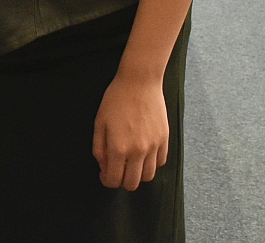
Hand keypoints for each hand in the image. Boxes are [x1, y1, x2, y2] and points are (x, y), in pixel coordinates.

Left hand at [92, 72, 169, 190]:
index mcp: (119, 148)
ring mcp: (154, 146)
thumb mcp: (99, 123)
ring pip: (148, 176)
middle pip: (132, 184)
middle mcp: (138, 151)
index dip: (107, 180)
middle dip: (122, 181)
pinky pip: (160, 162)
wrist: (140, 81)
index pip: (114, 180)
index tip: (105, 173)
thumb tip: (104, 167)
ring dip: (138, 174)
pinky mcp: (164, 139)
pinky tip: (144, 152)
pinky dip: (152, 163)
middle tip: (118, 169)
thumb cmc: (116, 99)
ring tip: (131, 161)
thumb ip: (99, 149)